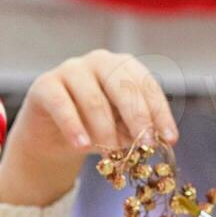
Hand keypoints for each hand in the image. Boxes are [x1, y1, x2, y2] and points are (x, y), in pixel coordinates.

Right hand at [0, 50, 178, 206]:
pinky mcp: (45, 84)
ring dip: (106, 131)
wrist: (52, 135)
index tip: (170, 139)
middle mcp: (100, 61)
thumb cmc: (94, 127)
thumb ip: (135, 130)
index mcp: (125, 67)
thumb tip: (151, 140)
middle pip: (124, 87)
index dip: (160, 113)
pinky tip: (82, 146)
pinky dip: (74, 127)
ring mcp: (71, 69)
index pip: (148, 86)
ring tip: (111, 155)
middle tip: (146, 146)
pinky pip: (62, 105)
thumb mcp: (121, 129)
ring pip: (94, 100)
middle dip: (138, 118)